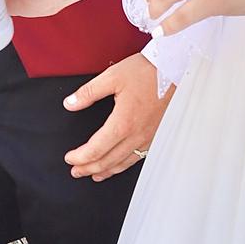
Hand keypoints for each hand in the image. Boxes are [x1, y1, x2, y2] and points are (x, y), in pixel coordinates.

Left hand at [64, 53, 173, 181]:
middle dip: (88, 168)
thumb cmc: (147, 71)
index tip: (70, 158)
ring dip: (106, 171)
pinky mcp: (156, 135)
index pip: (96, 149)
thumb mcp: (112, 77)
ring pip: (123, 163)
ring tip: (94, 174)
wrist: (174, 69)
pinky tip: (119, 164)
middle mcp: (136, 135)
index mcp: (123, 123)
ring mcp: (148, 137)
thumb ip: (88, 92)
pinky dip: (124, 165)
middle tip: (76, 171)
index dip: (80, 157)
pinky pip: (138, 157)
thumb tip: (70, 103)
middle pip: (108, 161)